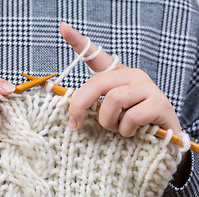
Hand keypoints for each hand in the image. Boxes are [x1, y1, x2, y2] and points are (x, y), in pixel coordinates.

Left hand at [59, 22, 181, 136]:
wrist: (162, 139)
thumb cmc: (130, 125)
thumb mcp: (108, 112)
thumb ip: (94, 106)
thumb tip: (72, 115)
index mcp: (117, 76)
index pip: (96, 55)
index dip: (78, 42)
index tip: (63, 28)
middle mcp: (133, 76)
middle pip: (96, 83)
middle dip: (80, 105)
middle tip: (74, 124)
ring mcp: (148, 87)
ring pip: (112, 100)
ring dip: (108, 123)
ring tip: (118, 128)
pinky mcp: (160, 103)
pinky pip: (130, 117)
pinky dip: (125, 131)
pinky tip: (134, 132)